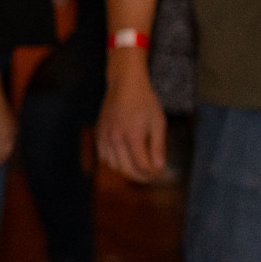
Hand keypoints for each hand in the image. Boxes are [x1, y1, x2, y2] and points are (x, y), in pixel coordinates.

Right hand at [94, 55, 166, 182]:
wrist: (124, 84)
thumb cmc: (145, 101)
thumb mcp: (158, 122)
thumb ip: (158, 146)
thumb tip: (159, 167)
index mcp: (132, 135)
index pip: (142, 164)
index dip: (153, 173)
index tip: (161, 173)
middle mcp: (116, 138)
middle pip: (127, 169)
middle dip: (141, 177)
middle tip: (151, 176)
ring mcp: (105, 136)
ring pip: (114, 166)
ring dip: (127, 171)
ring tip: (139, 170)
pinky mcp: (99, 134)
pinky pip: (103, 157)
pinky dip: (114, 163)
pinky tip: (124, 161)